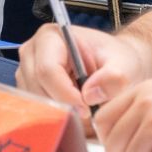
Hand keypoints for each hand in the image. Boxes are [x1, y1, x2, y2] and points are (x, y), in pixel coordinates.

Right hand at [16, 23, 150, 112]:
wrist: (114, 63)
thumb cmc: (116, 60)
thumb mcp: (124, 66)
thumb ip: (114, 78)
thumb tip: (89, 95)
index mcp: (51, 36)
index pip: (47, 70)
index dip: (65, 94)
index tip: (87, 110)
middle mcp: (32, 52)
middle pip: (37, 87)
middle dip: (62, 105)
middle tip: (87, 113)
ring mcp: (27, 71)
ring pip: (34, 101)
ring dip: (58, 111)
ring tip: (82, 109)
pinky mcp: (28, 88)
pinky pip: (35, 108)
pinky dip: (54, 114)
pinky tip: (72, 110)